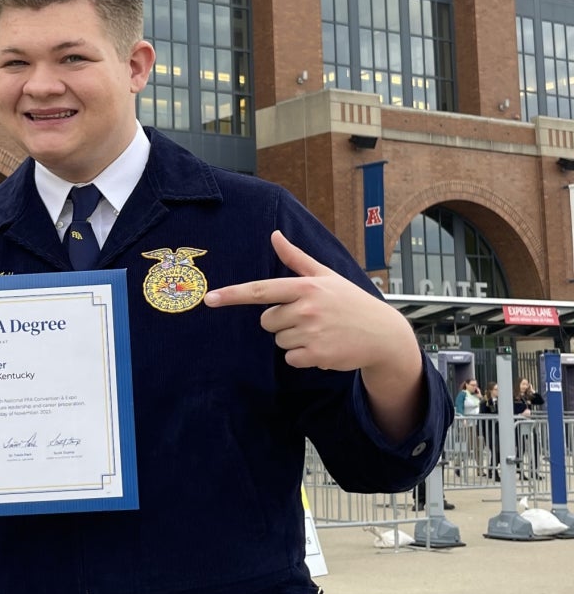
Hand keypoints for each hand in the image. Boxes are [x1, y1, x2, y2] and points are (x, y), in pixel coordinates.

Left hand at [202, 230, 423, 440]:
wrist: (383, 334)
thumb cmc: (350, 301)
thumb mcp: (326, 276)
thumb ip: (296, 258)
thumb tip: (274, 235)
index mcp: (306, 286)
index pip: (261, 290)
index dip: (233, 295)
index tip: (210, 299)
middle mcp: (306, 308)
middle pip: (267, 321)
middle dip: (282, 321)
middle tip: (310, 318)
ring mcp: (311, 333)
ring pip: (278, 341)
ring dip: (294, 339)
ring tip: (321, 332)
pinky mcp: (316, 356)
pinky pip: (290, 359)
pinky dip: (303, 356)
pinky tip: (323, 346)